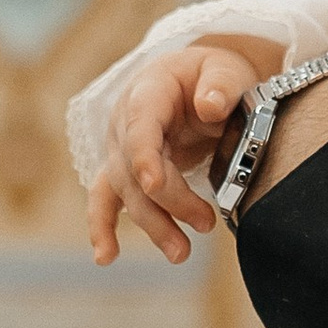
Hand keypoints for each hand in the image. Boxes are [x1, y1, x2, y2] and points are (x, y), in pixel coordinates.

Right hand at [88, 27, 284, 263]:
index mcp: (149, 91)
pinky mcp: (122, 170)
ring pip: (126, 192)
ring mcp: (119, 148)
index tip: (155, 185)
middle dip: (167, 202)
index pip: (140, 126)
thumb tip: (211, 105)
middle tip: (207, 224)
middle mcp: (124, 122)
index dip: (144, 156)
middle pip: (135, 169)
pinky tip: (105, 257)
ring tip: (180, 253)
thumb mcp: (226, 69)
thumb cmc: (213, 75)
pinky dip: (102, 228)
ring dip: (151, 224)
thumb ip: (221, 84)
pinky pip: (105, 200)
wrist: (199, 81)